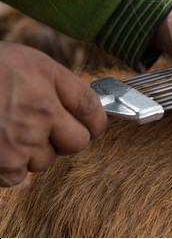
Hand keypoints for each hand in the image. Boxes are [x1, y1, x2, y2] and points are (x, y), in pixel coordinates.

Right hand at [0, 42, 106, 186]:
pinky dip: (13, 165)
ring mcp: (18, 143)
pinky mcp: (1, 167)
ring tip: (9, 128)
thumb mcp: (31, 63)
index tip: (92, 125)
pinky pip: (22, 175)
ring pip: (48, 159)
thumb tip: (90, 114)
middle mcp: (37, 114)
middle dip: (68, 136)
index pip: (93, 111)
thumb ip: (64, 87)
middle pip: (79, 142)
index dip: (96, 121)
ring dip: (35, 149)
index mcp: (45, 82)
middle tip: (46, 125)